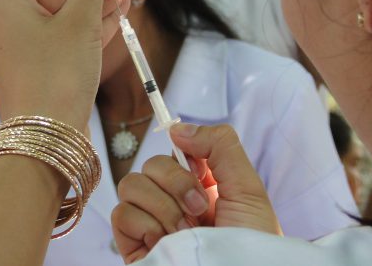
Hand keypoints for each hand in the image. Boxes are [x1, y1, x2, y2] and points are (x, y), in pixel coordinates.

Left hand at [0, 0, 151, 129]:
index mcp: (0, 1)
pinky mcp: (31, 65)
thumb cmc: (56, 78)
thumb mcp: (79, 21)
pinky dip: (87, 20)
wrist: (46, 142)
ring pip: (61, 9)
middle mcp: (1, 19)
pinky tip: (121, 7)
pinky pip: (59, 32)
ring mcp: (16, 45)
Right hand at [112, 124, 280, 263]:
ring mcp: (151, 222)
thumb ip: (219, 145)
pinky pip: (121, 213)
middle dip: (176, 182)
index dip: (182, 152)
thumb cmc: (250, 243)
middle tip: (199, 209)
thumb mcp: (247, 187)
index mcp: (201, 186)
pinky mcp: (133, 243)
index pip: (176, 150)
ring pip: (130, 184)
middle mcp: (173, 201)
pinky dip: (146, 225)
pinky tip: (165, 241)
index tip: (195, 161)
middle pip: (150, 164)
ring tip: (185, 232)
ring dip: (163, 207)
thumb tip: (177, 127)